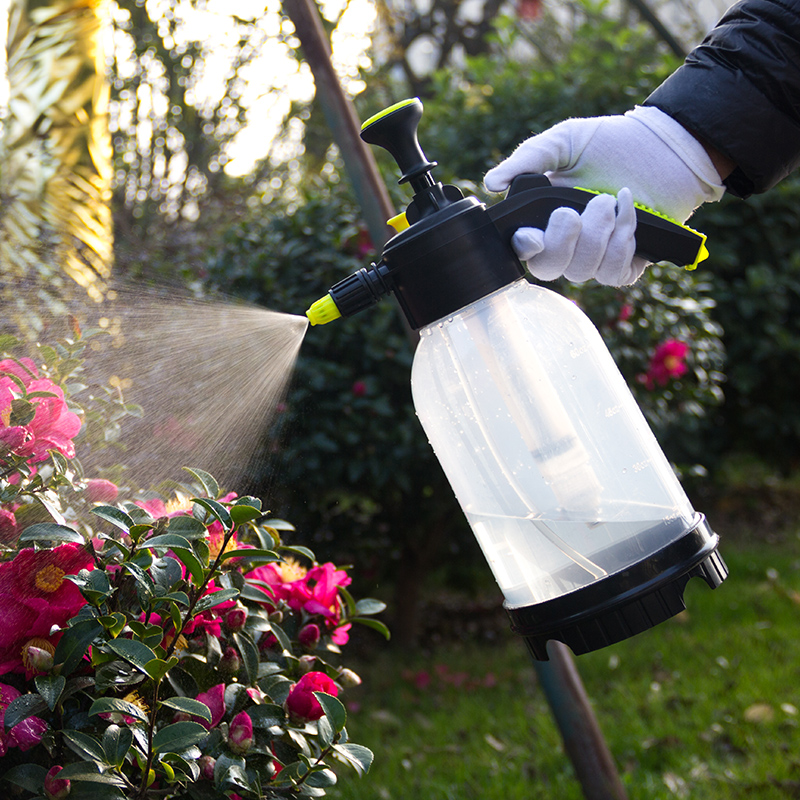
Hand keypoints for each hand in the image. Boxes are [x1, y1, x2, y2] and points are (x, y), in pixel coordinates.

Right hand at [484, 105, 724, 284]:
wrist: (663, 146)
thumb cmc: (611, 142)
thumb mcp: (566, 140)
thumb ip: (529, 158)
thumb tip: (491, 183)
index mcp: (543, 217)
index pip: (523, 247)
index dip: (525, 248)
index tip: (534, 236)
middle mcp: (566, 242)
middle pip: (549, 268)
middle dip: (563, 242)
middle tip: (574, 211)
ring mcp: (596, 255)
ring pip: (583, 272)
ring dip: (598, 236)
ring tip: (611, 199)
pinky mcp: (626, 261)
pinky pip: (613, 275)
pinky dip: (621, 246)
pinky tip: (628, 216)